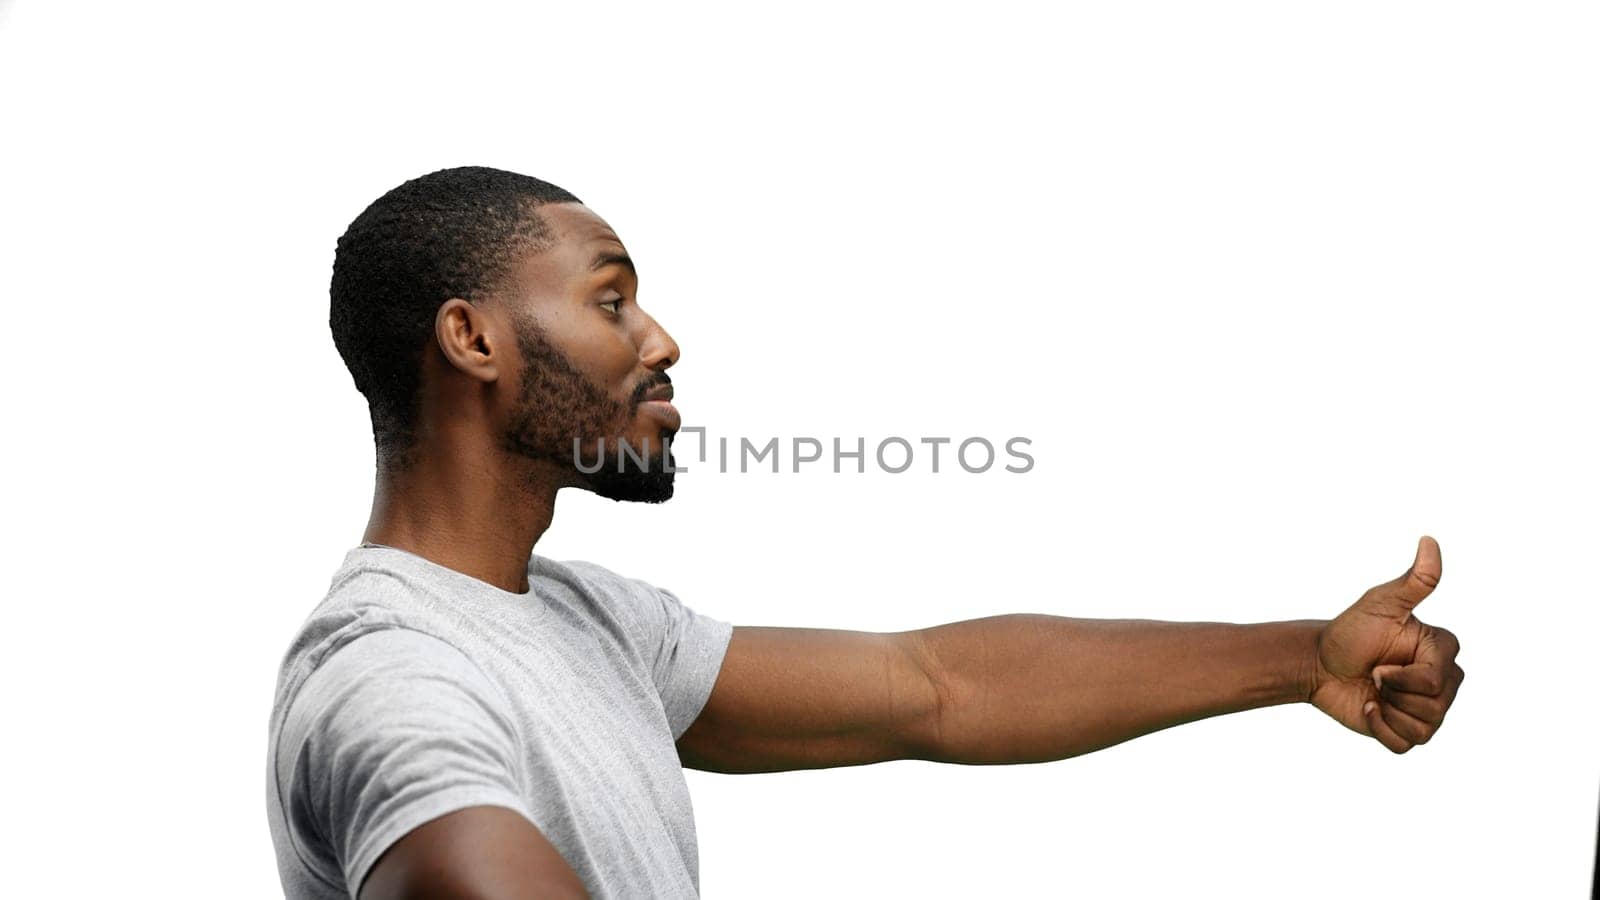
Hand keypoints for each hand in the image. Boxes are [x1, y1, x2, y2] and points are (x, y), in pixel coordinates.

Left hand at [1309, 536, 1464, 752]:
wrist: (1318, 663)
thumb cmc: (1349, 631)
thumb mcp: (1379, 605)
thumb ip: (1412, 581)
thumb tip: (1430, 541)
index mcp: (1442, 652)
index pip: (1436, 681)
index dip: (1401, 678)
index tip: (1378, 663)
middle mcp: (1443, 681)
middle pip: (1434, 708)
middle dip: (1393, 693)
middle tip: (1373, 675)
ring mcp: (1427, 708)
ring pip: (1423, 729)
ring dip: (1387, 712)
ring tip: (1372, 692)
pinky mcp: (1409, 731)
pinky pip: (1405, 745)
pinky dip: (1380, 730)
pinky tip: (1368, 709)